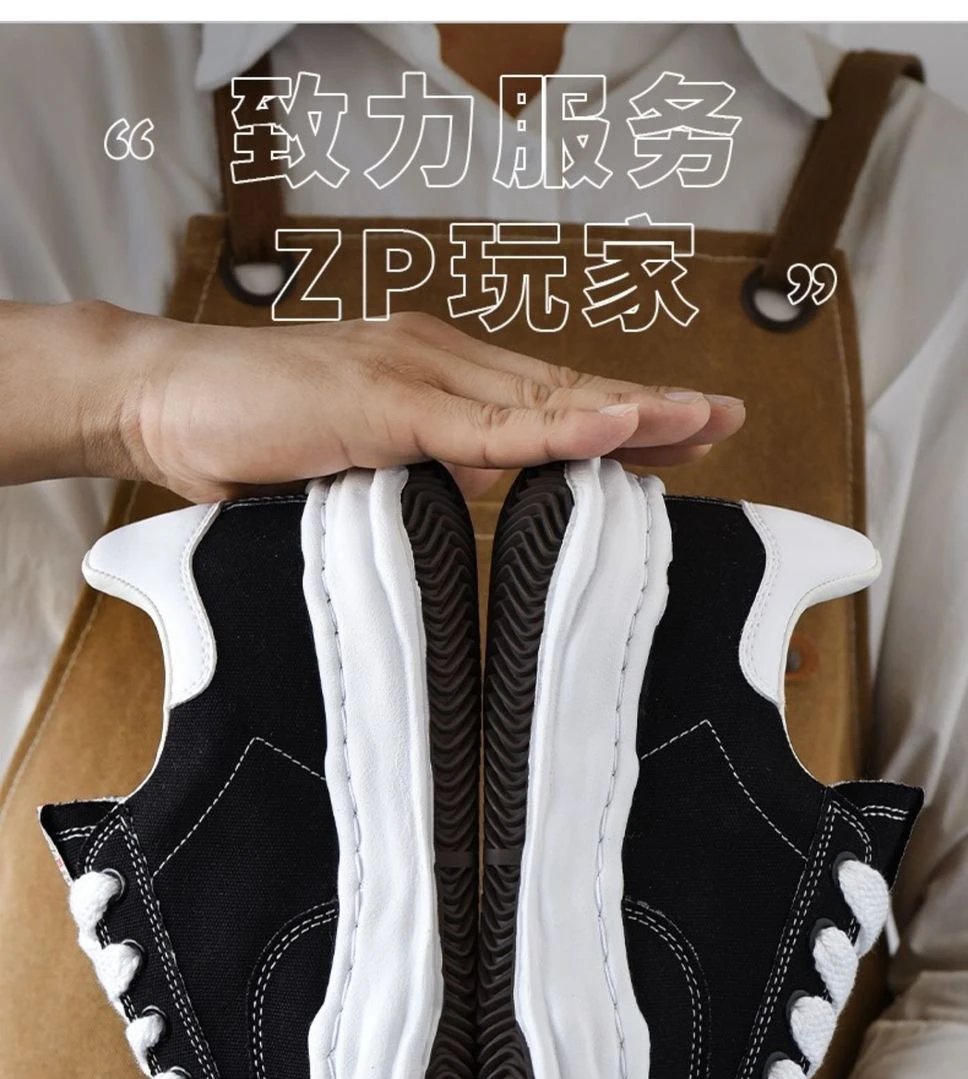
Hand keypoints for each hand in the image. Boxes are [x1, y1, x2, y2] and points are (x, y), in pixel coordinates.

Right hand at [0, 301, 743, 497]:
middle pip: (562, 387)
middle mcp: (436, 362)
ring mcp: (413, 376)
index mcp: (432, 377)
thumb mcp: (354, 464)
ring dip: (627, 410)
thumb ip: (415, 478)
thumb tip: (463, 517)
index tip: (685, 431)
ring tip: (702, 421)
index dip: (616, 412)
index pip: (543, 397)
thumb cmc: (247, 437)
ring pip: (540, 397)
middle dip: (651, 406)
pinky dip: (554, 426)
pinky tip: (615, 428)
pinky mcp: (383, 402)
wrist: (161, 402)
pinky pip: (484, 424)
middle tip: (727, 419)